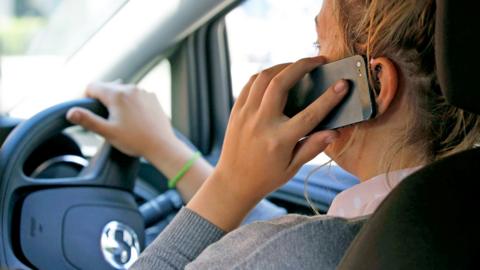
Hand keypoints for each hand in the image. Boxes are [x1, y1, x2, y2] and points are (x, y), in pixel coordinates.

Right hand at [67, 82, 214, 201]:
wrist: (162, 145)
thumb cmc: (135, 140)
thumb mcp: (108, 132)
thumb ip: (88, 120)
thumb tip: (71, 112)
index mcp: (117, 94)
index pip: (92, 87)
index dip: (85, 97)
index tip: (87, 110)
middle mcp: (130, 88)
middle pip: (107, 87)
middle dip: (101, 99)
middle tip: (102, 118)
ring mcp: (143, 92)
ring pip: (122, 91)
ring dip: (116, 101)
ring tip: (118, 119)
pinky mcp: (152, 98)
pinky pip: (135, 96)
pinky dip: (130, 103)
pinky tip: (133, 118)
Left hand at [187, 56, 348, 230]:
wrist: (232, 183)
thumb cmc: (265, 178)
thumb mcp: (292, 168)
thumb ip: (312, 147)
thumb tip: (334, 132)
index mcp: (279, 140)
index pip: (310, 114)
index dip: (330, 98)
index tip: (343, 84)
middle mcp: (261, 123)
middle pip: (281, 83)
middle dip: (302, 65)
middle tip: (318, 60)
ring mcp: (246, 115)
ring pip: (263, 78)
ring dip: (283, 66)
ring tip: (297, 66)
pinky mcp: (236, 112)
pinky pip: (250, 84)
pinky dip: (265, 75)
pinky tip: (276, 76)